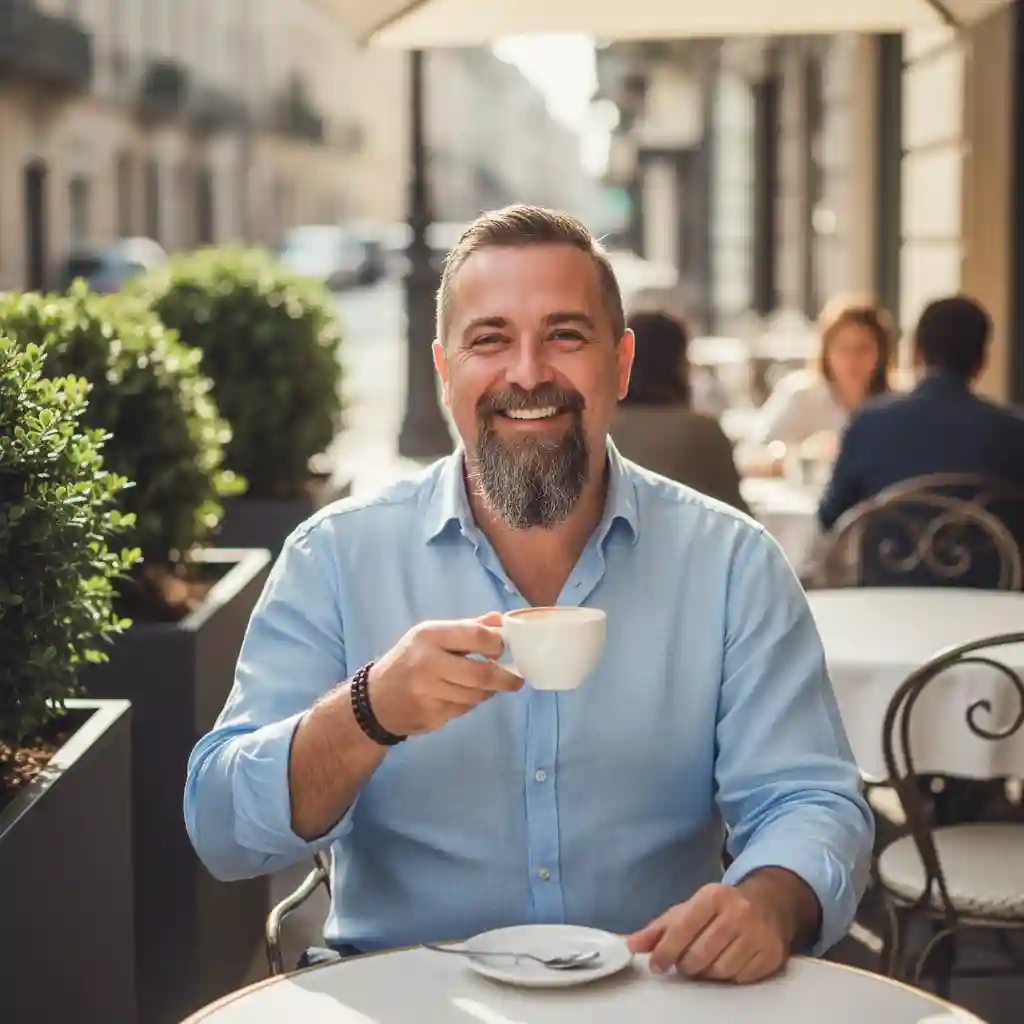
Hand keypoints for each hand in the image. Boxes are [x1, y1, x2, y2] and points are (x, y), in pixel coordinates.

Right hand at [367, 613, 522, 736]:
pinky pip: (463, 710)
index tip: (503, 650)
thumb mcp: (430, 636)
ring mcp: (427, 692)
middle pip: (481, 673)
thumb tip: (500, 620)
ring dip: (487, 692)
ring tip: (485, 687)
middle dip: (504, 678)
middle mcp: (427, 663)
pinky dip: (469, 704)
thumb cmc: (409, 660)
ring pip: (476, 695)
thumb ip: (467, 628)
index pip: (476, 635)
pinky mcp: (430, 716)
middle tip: (515, 680)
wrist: (375, 700)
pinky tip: (460, 697)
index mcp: (429, 636)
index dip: (497, 644)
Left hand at [627, 883, 791, 983]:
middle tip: (685, 962)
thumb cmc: (721, 907)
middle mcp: (738, 912)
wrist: (768, 902)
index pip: (683, 928)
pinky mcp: (771, 953)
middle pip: (699, 954)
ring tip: (707, 960)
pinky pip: (740, 978)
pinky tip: (728, 961)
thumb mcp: (689, 909)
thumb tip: (632, 944)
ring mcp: (758, 933)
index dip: (666, 950)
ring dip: (707, 972)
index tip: (656, 964)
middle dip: (686, 964)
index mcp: (713, 895)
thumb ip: (659, 928)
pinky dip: (729, 976)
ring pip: (720, 970)